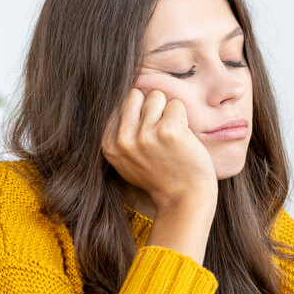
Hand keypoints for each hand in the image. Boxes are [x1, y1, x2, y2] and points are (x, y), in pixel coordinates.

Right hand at [102, 89, 216, 209]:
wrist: (184, 199)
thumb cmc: (159, 178)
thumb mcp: (126, 162)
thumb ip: (119, 134)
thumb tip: (119, 99)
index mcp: (109, 144)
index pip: (119, 104)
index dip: (137, 114)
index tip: (147, 134)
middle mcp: (124, 139)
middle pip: (136, 95)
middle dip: (151, 107)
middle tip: (161, 130)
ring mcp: (145, 134)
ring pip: (157, 97)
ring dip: (167, 112)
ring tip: (171, 135)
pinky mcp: (168, 131)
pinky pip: (176, 105)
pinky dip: (183, 118)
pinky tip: (183, 138)